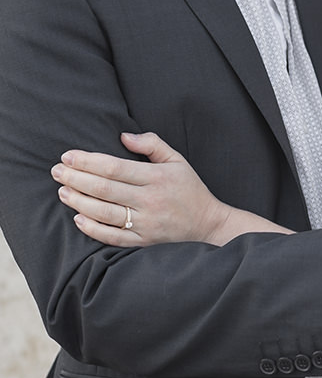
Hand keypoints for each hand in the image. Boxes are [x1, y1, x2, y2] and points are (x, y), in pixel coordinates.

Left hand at [53, 131, 228, 247]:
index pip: (114, 167)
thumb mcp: (177, 161)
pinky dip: (92, 228)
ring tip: (62, 191)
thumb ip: (152, 144)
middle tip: (57, 171)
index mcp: (157, 177)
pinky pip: (112, 236)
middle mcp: (150, 200)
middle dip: (75, 178)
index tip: (68, 156)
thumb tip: (123, 136)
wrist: (207, 223)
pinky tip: (78, 218)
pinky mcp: (143, 241)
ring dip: (78, 201)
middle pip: (104, 188)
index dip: (88, 161)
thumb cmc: (189, 189)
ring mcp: (146, 223)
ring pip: (103, 212)